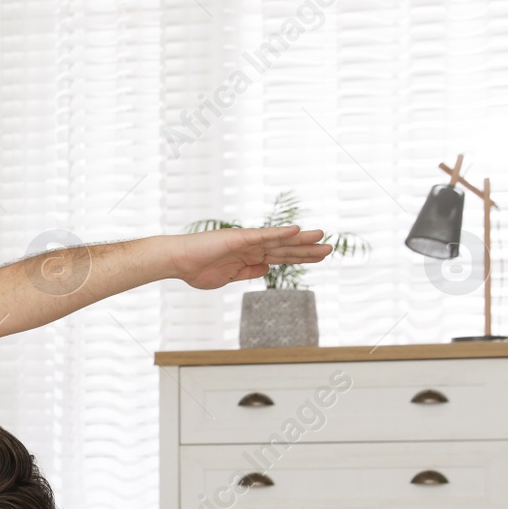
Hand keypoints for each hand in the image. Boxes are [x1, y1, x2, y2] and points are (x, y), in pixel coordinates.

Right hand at [160, 225, 331, 290]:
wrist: (177, 262)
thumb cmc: (196, 270)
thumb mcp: (228, 278)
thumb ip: (247, 273)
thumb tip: (267, 269)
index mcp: (249, 258)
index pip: (281, 258)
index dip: (301, 257)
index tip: (320, 257)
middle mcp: (251, 248)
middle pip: (285, 249)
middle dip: (308, 250)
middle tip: (330, 248)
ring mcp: (246, 241)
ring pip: (279, 241)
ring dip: (301, 239)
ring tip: (321, 237)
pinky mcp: (239, 238)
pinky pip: (263, 235)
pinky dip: (280, 233)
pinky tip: (296, 230)